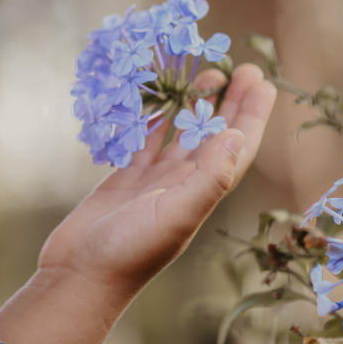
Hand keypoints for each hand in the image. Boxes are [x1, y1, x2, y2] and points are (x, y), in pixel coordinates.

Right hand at [38, 63, 275, 293]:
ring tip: (204, 75)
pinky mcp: (125, 179)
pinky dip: (152, 118)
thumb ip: (208, 178)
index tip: (261, 81)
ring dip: (194, 105)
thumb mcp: (175, 215)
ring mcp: (153, 182)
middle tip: (241, 68)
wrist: (81, 275)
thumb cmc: (130, 252)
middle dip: (230, 102)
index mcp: (201, 192)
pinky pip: (145, 140)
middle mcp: (183, 185)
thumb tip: (235, 135)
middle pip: (213, 134)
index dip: (251, 115)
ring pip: (181, 134)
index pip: (235, 146)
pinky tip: (156, 99)